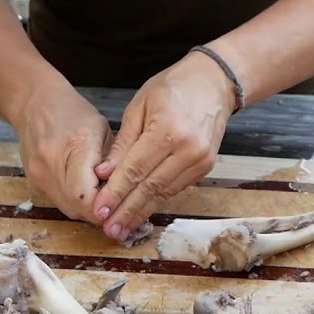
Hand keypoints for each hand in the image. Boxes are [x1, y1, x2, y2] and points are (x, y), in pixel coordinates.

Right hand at [14, 86, 112, 222]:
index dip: (106, 208)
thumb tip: (125, 193)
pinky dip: (74, 201)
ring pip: (68, 209)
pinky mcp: (32, 181)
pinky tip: (86, 191)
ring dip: (87, 209)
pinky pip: (58, 201)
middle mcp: (52, 164)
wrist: (34, 103)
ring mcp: (38, 174)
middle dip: (100, 212)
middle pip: (78, 207)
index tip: (121, 207)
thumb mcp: (104, 130)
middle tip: (116, 206)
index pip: (88, 196)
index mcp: (77, 146)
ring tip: (102, 198)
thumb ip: (114, 163)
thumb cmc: (74, 113)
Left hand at [92, 51, 235, 241]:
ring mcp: (200, 160)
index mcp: (167, 130)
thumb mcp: (139, 106)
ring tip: (122, 229)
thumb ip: (123, 143)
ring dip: (141, 213)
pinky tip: (141, 213)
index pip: (135, 169)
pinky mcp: (205, 167)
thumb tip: (103, 174)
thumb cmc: (172, 88)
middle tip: (109, 230)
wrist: (214, 83)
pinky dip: (157, 201)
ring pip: (164, 193)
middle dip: (127, 211)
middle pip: (150, 187)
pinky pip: (176, 188)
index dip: (116, 193)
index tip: (99, 211)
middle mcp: (187, 149)